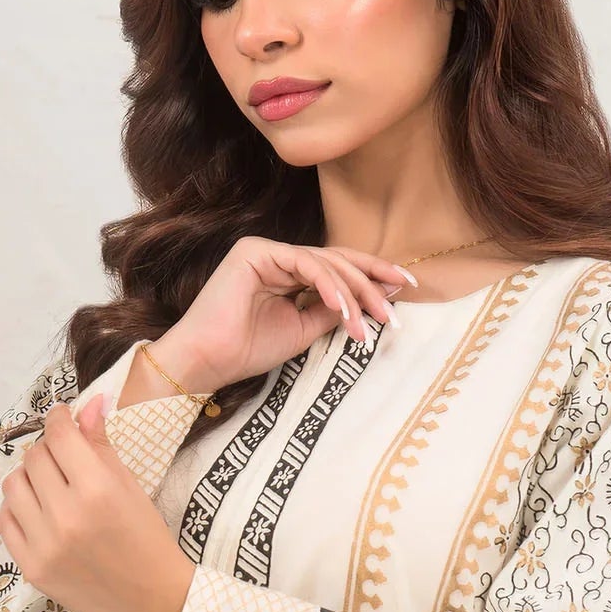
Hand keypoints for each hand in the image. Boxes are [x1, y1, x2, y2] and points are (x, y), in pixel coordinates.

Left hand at [0, 392, 193, 611]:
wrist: (151, 599)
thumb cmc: (147, 538)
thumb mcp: (130, 486)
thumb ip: (101, 444)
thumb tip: (88, 404)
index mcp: (97, 489)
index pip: (59, 435)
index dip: (59, 419)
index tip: (62, 419)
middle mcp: (66, 515)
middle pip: (34, 458)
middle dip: (48, 450)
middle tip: (63, 458)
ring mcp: (44, 544)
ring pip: (13, 485)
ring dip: (29, 477)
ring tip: (49, 485)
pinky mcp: (31, 568)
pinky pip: (6, 521)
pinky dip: (18, 509)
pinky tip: (37, 510)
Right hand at [155, 234, 416, 394]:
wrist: (207, 362)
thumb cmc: (246, 350)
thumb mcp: (304, 330)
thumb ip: (334, 310)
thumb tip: (377, 295)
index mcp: (286, 272)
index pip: (336, 268)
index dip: (371, 276)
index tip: (404, 290)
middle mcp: (276, 256)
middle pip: (335, 261)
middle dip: (370, 284)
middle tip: (393, 310)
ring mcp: (265, 250)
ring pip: (324, 262)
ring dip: (351, 292)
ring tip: (369, 321)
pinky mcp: (255, 252)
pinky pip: (304, 263)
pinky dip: (327, 285)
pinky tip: (343, 308)